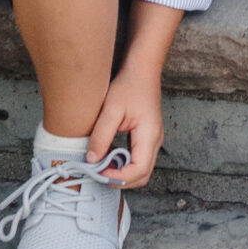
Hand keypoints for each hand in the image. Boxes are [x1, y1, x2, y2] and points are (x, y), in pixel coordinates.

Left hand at [88, 56, 165, 186]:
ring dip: (122, 173)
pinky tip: (109, 156)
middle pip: (142, 176)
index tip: (99, 171)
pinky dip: (124, 164)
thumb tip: (92, 160)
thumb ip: (101, 136)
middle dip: (120, 180)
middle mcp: (155, 141)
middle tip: (98, 173)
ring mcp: (152, 140)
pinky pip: (138, 159)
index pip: (138, 171)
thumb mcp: (112, 109)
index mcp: (149, 136)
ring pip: (141, 170)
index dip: (118, 177)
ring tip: (101, 165)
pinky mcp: (147, 137)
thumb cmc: (129, 85)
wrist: (142, 69)